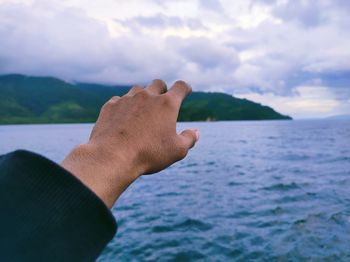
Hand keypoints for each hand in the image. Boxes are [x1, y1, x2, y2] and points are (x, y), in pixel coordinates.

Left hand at [61, 80, 198, 207]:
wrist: (112, 156)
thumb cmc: (148, 154)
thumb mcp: (177, 151)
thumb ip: (189, 139)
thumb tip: (196, 132)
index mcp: (167, 104)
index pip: (181, 86)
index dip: (185, 88)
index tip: (186, 91)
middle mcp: (147, 96)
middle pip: (158, 83)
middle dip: (163, 90)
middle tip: (163, 100)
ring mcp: (127, 99)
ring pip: (138, 90)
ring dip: (143, 97)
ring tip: (143, 111)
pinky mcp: (111, 106)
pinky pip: (120, 100)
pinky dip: (125, 106)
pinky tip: (124, 118)